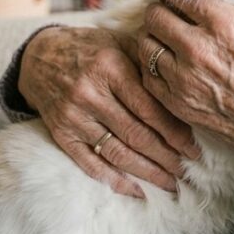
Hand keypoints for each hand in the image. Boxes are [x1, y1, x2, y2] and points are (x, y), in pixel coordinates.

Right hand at [19, 25, 200, 197]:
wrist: (39, 57)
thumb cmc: (89, 48)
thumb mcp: (118, 42)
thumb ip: (147, 63)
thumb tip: (181, 91)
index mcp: (110, 67)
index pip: (148, 107)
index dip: (173, 131)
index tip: (193, 146)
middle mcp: (90, 94)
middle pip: (135, 134)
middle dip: (165, 156)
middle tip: (187, 169)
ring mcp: (74, 117)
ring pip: (116, 152)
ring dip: (147, 172)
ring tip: (170, 183)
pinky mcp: (62, 134)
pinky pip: (90, 164)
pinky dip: (115, 180)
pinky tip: (137, 190)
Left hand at [138, 0, 233, 169]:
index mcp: (224, 23)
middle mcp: (198, 48)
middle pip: (155, 15)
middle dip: (161, 11)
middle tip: (172, 15)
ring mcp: (185, 79)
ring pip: (146, 45)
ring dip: (153, 38)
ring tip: (168, 39)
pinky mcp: (179, 105)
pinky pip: (147, 77)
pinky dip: (152, 68)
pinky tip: (168, 65)